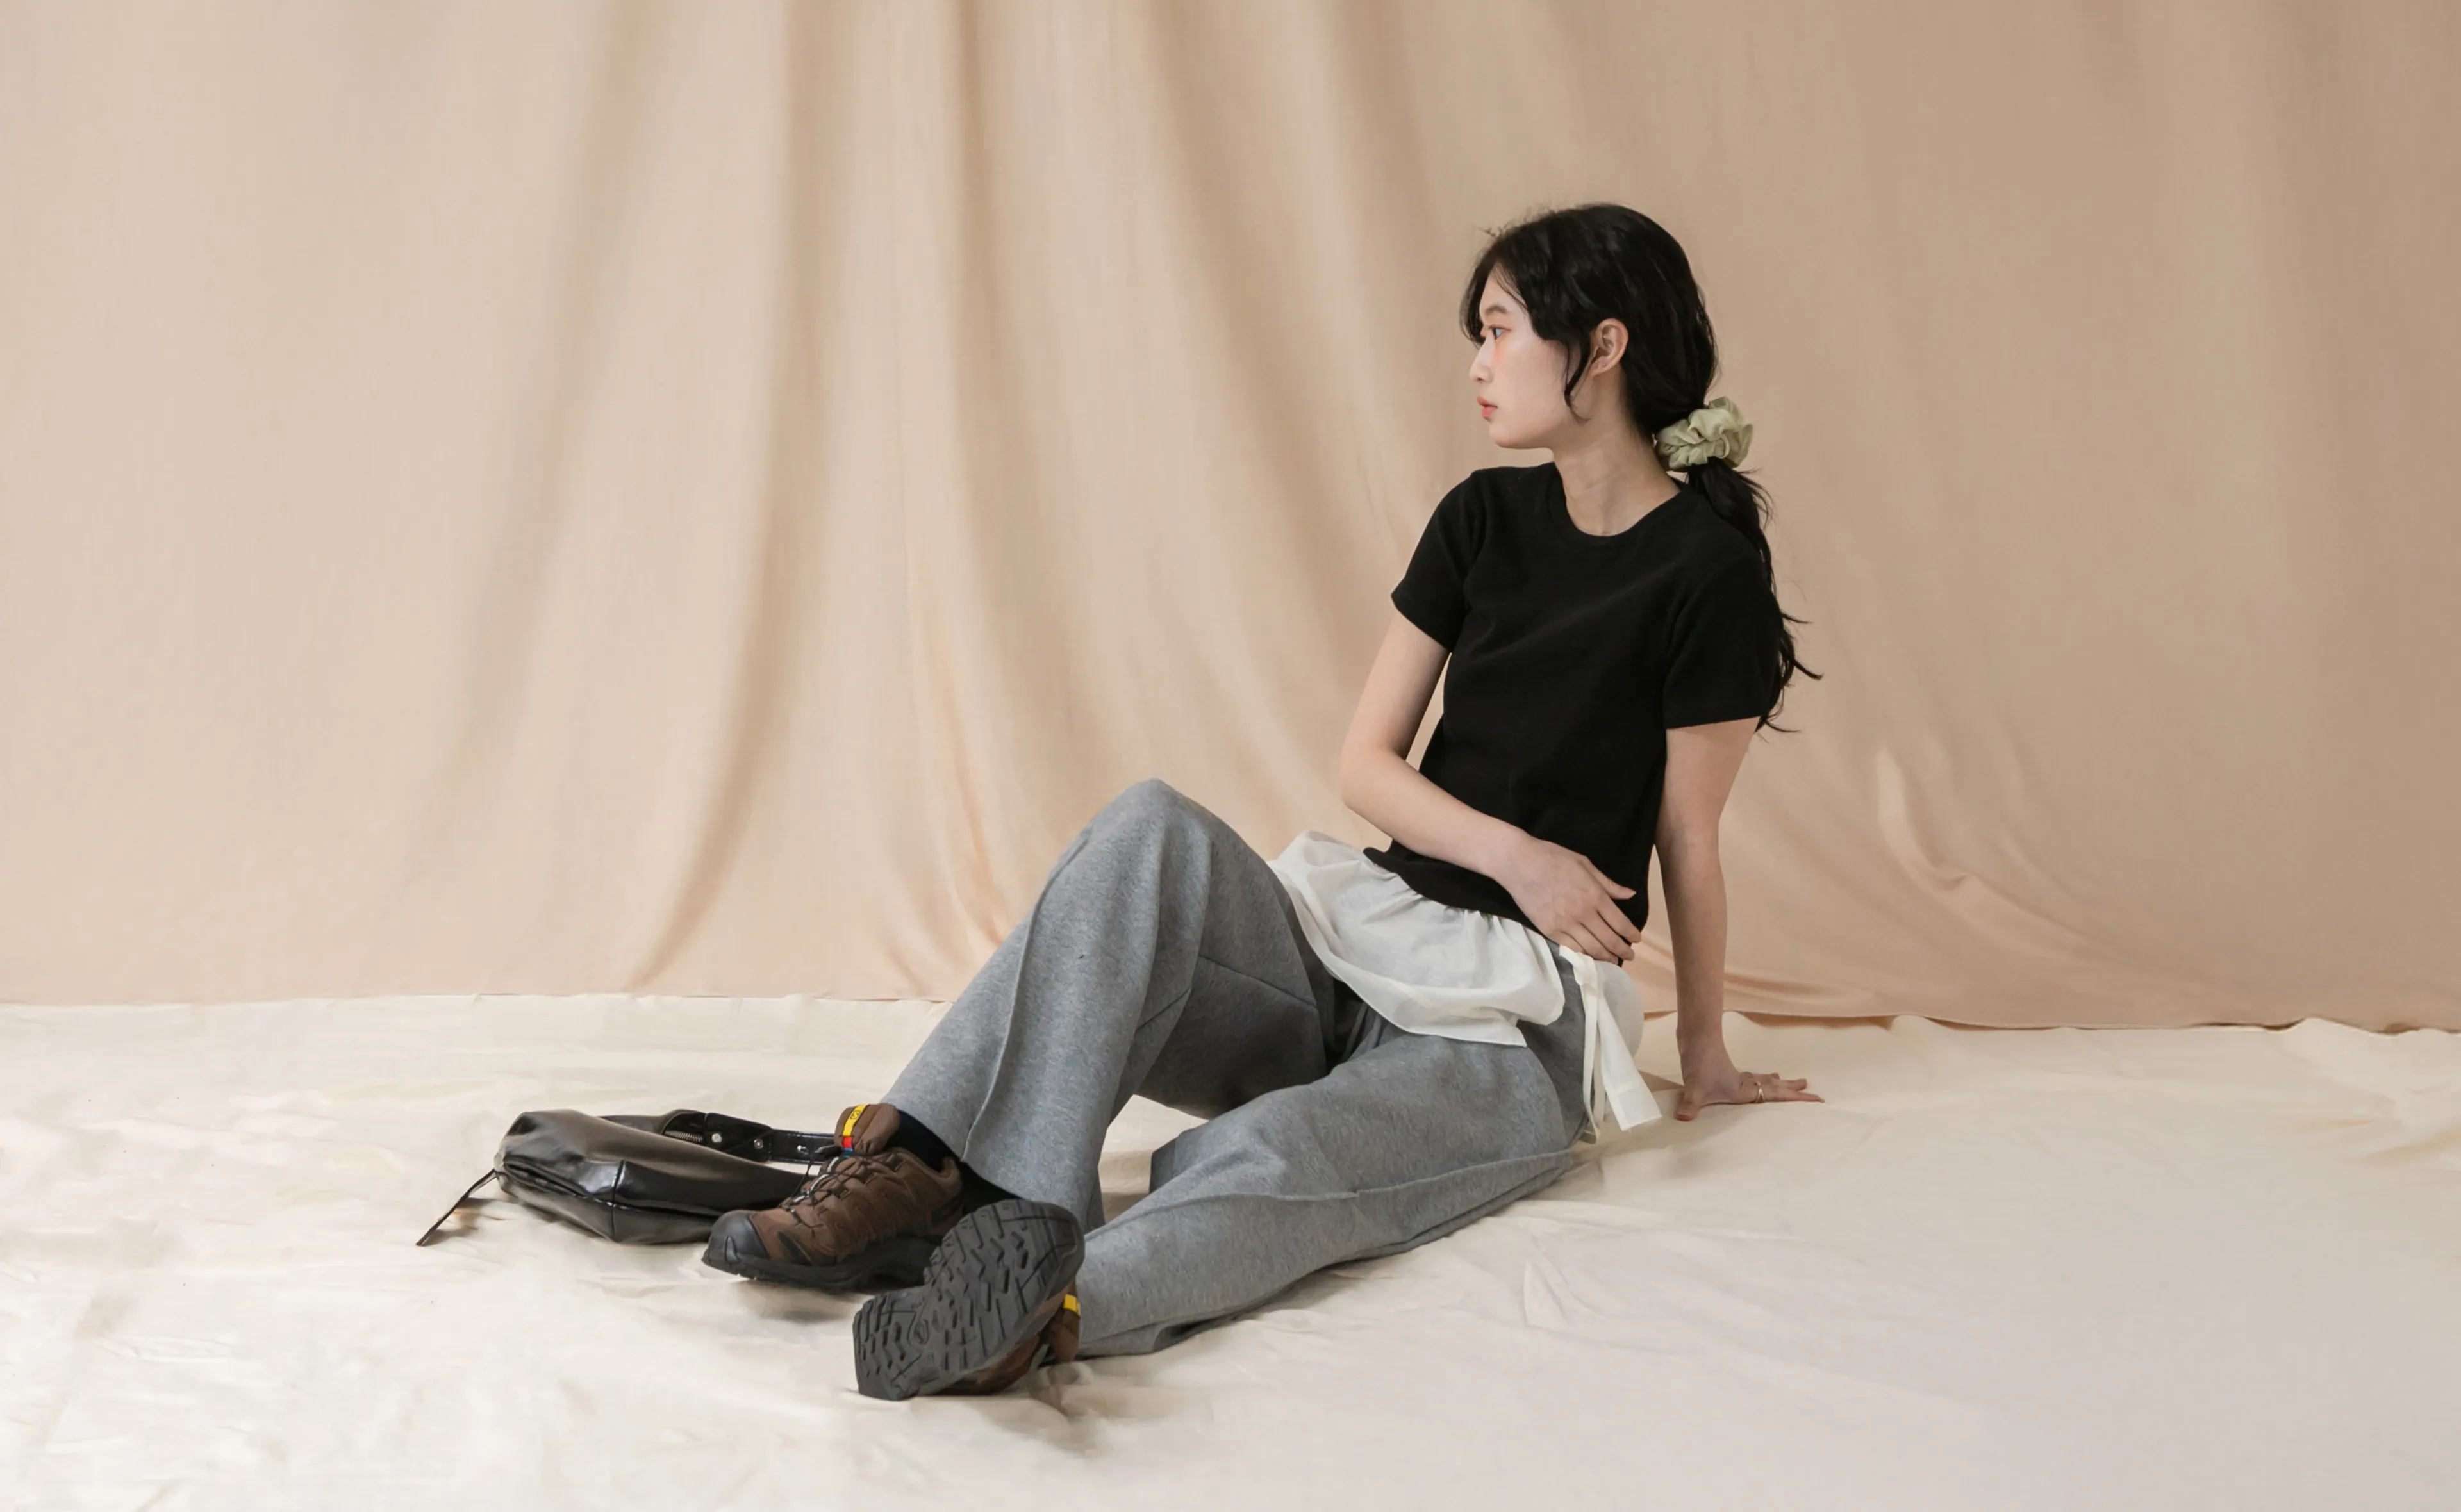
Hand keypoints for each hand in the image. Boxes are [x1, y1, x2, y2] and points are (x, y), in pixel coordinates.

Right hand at [1495, 835, 1643, 963]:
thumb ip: (1608, 884)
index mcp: (1594, 896)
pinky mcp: (1548, 930)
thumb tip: (1630, 894)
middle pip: (1608, 940)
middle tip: (1629, 956)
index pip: (1620, 922)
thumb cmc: (1553, 858)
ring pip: (1591, 948)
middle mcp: (1582, 913)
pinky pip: (1571, 948)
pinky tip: (1590, 956)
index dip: (1631, 934)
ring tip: (1613, 960)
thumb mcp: (1585, 864)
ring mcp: (1564, 924)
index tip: (1636, 939)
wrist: (1519, 863)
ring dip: (1605, 956)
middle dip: (1622, 950)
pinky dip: (1584, 955)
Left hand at [1674, 1065, 1822, 1119]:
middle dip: (1793, 1091)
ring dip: (1776, 1082)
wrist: (1696, 1038)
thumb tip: (1682, 1120)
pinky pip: (1748, 1077)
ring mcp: (1736, 1076)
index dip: (1797, 1099)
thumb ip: (1691, 1106)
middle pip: (1774, 1087)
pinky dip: (1756, 1078)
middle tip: (1812, 1090)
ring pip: (1762, 1080)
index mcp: (1744, 1091)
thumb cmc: (1698, 1064)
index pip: (1776, 1097)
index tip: (1818, 1099)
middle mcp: (1744, 1084)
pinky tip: (1751, 1077)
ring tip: (1788, 1080)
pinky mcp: (1726, 1070)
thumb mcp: (1694, 1090)